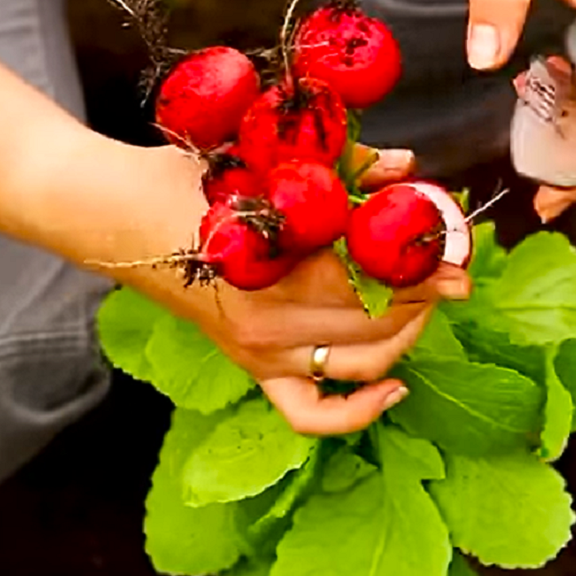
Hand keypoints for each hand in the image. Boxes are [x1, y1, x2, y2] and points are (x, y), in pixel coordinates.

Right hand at [109, 145, 467, 435]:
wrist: (115, 215)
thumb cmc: (191, 178)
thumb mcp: (267, 160)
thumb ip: (345, 166)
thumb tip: (408, 168)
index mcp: (281, 264)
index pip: (379, 277)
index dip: (427, 266)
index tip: (459, 252)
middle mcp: (275, 321)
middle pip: (381, 323)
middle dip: (426, 297)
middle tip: (451, 271)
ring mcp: (262, 354)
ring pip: (362, 365)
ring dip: (406, 338)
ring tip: (424, 305)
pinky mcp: (252, 370)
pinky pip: (311, 415)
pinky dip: (357, 413)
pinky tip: (394, 389)